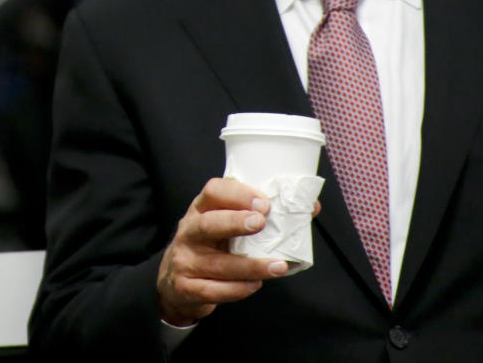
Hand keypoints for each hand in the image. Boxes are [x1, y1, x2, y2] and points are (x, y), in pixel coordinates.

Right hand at [156, 178, 290, 325]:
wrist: (173, 281)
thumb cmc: (209, 247)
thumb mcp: (225, 225)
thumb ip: (259, 216)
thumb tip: (309, 207)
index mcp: (200, 209)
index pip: (213, 192)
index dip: (238, 194)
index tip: (264, 202)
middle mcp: (189, 232)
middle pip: (208, 224)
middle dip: (234, 222)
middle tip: (261, 223)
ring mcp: (185, 260)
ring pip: (218, 264)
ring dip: (250, 266)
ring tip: (277, 266)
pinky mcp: (185, 287)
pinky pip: (213, 290)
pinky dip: (236, 289)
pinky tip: (254, 286)